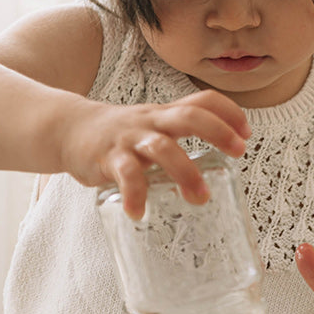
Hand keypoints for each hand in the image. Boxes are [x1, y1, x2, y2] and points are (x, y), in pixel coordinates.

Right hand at [60, 89, 248, 218]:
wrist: (67, 129)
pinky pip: (125, 175)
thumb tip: (211, 174)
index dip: (228, 111)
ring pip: (162, 147)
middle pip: (189, 116)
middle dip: (218, 131)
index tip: (246, 132)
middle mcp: (150, 122)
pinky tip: (139, 213)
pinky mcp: (108, 158)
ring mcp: (129, 139)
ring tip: (200, 199)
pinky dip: (135, 195)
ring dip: (185, 171)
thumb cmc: (115, 137)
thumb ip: (175, 145)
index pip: (202, 100)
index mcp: (163, 115)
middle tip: (237, 152)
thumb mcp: (149, 130)